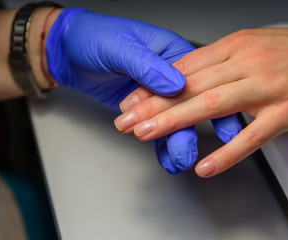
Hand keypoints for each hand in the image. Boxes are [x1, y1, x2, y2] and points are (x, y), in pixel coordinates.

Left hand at [46, 8, 198, 173]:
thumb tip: (176, 84)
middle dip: (187, 130)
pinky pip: (157, 129)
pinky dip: (161, 144)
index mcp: (171, 52)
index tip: (218, 119)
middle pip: (187, 104)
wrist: (69, 54)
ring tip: (177, 160)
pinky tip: (167, 157)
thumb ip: (147, 66)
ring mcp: (157, 94)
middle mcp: (170, 74)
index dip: (209, 100)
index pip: (196, 78)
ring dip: (175, 142)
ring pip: (174, 121)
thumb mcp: (119, 47)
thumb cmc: (93, 38)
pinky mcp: (145, 110)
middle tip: (185, 151)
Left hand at [114, 26, 287, 176]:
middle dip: (153, 104)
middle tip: (126, 119)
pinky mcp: (286, 111)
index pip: (183, 67)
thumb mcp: (252, 45)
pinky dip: (227, 152)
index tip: (132, 99)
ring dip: (175, 121)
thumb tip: (187, 73)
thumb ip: (220, 60)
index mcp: (235, 46)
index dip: (154, 85)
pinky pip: (252, 135)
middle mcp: (246, 63)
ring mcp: (266, 88)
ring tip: (147, 134)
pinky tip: (205, 165)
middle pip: (189, 86)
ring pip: (211, 105)